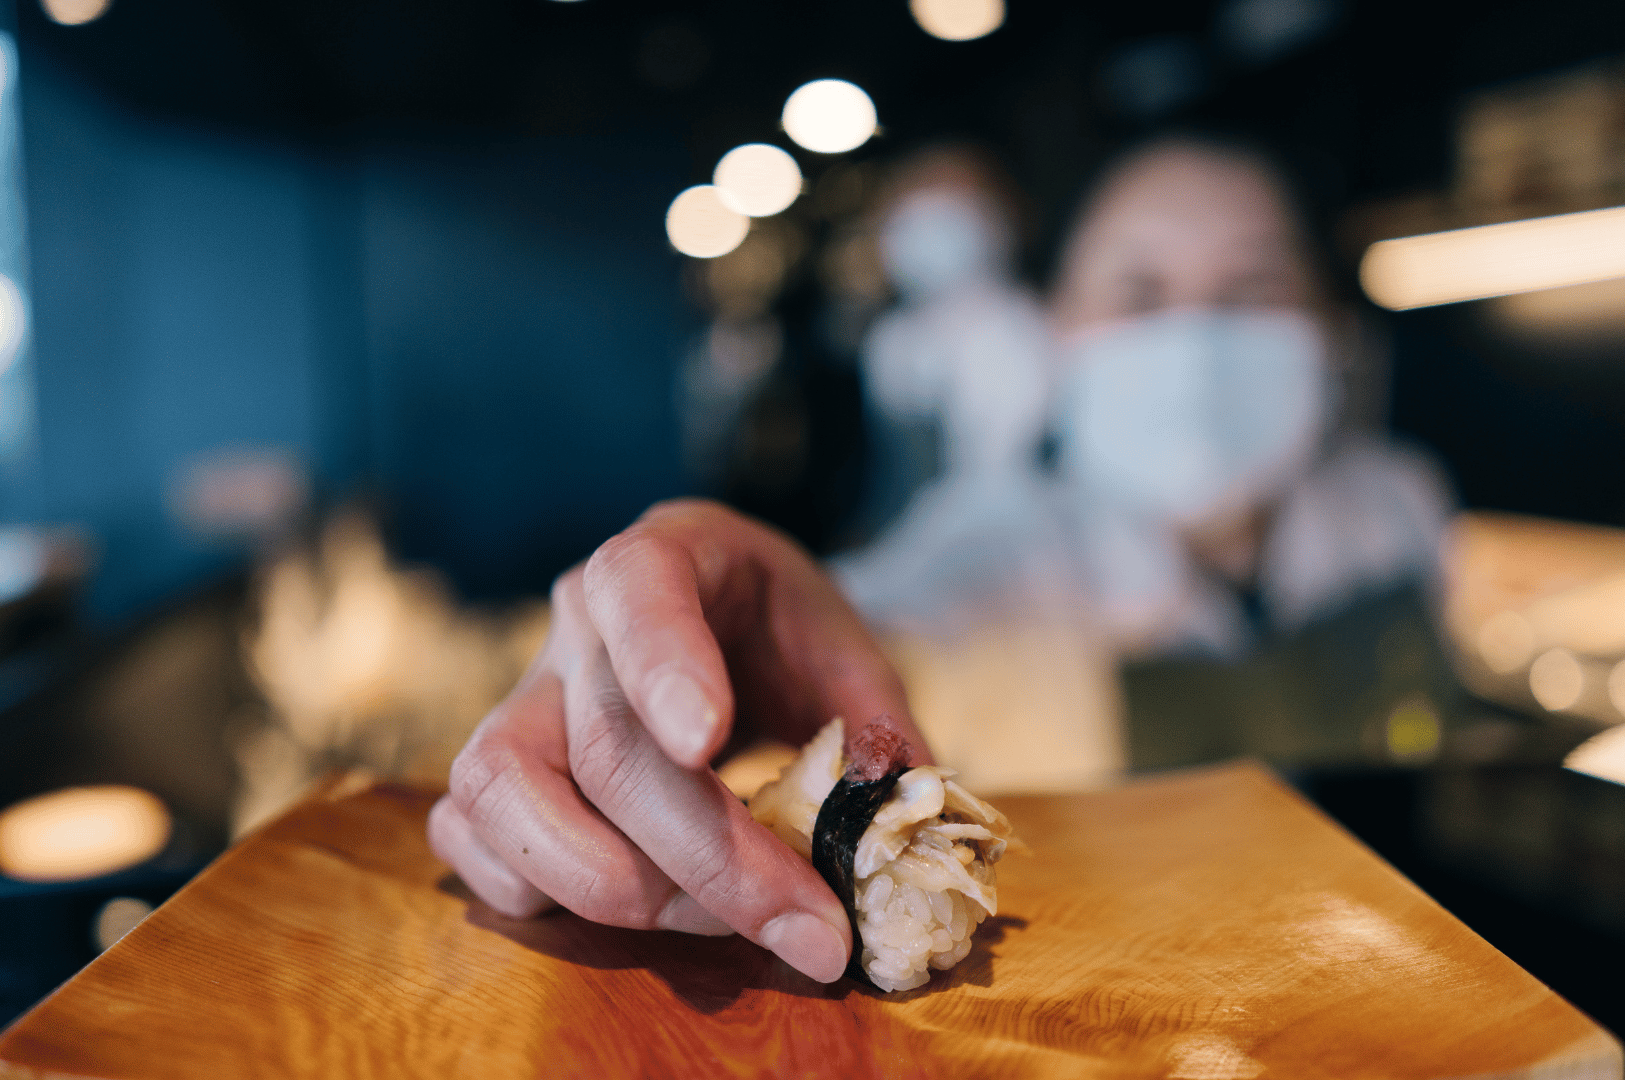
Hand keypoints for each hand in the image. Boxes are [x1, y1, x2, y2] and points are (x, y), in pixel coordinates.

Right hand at [427, 499, 929, 982]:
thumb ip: (879, 730)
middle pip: (604, 744)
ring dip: (609, 883)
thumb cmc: (785, 640)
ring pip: (498, 789)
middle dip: (710, 859)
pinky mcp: (493, 769)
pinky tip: (634, 904)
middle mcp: (575, 622)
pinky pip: (468, 836)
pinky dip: (541, 891)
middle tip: (812, 933)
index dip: (664, 663)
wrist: (728, 630)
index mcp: (669, 555)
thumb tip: (896, 817)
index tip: (707, 744)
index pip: (638, 585)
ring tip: (718, 922)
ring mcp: (520, 696)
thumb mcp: (849, 657)